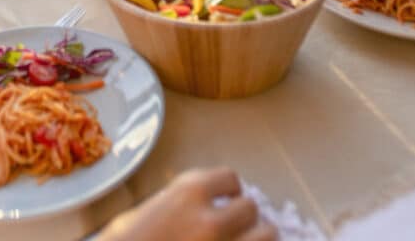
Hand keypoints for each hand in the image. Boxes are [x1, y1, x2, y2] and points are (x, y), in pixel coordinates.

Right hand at [97, 168, 273, 240]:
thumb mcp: (147, 212)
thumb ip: (181, 205)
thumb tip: (208, 209)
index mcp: (187, 193)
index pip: (230, 178)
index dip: (229, 190)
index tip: (227, 199)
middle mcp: (210, 220)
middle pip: (251, 209)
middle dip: (245, 218)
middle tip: (236, 228)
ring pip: (267, 237)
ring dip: (256, 238)